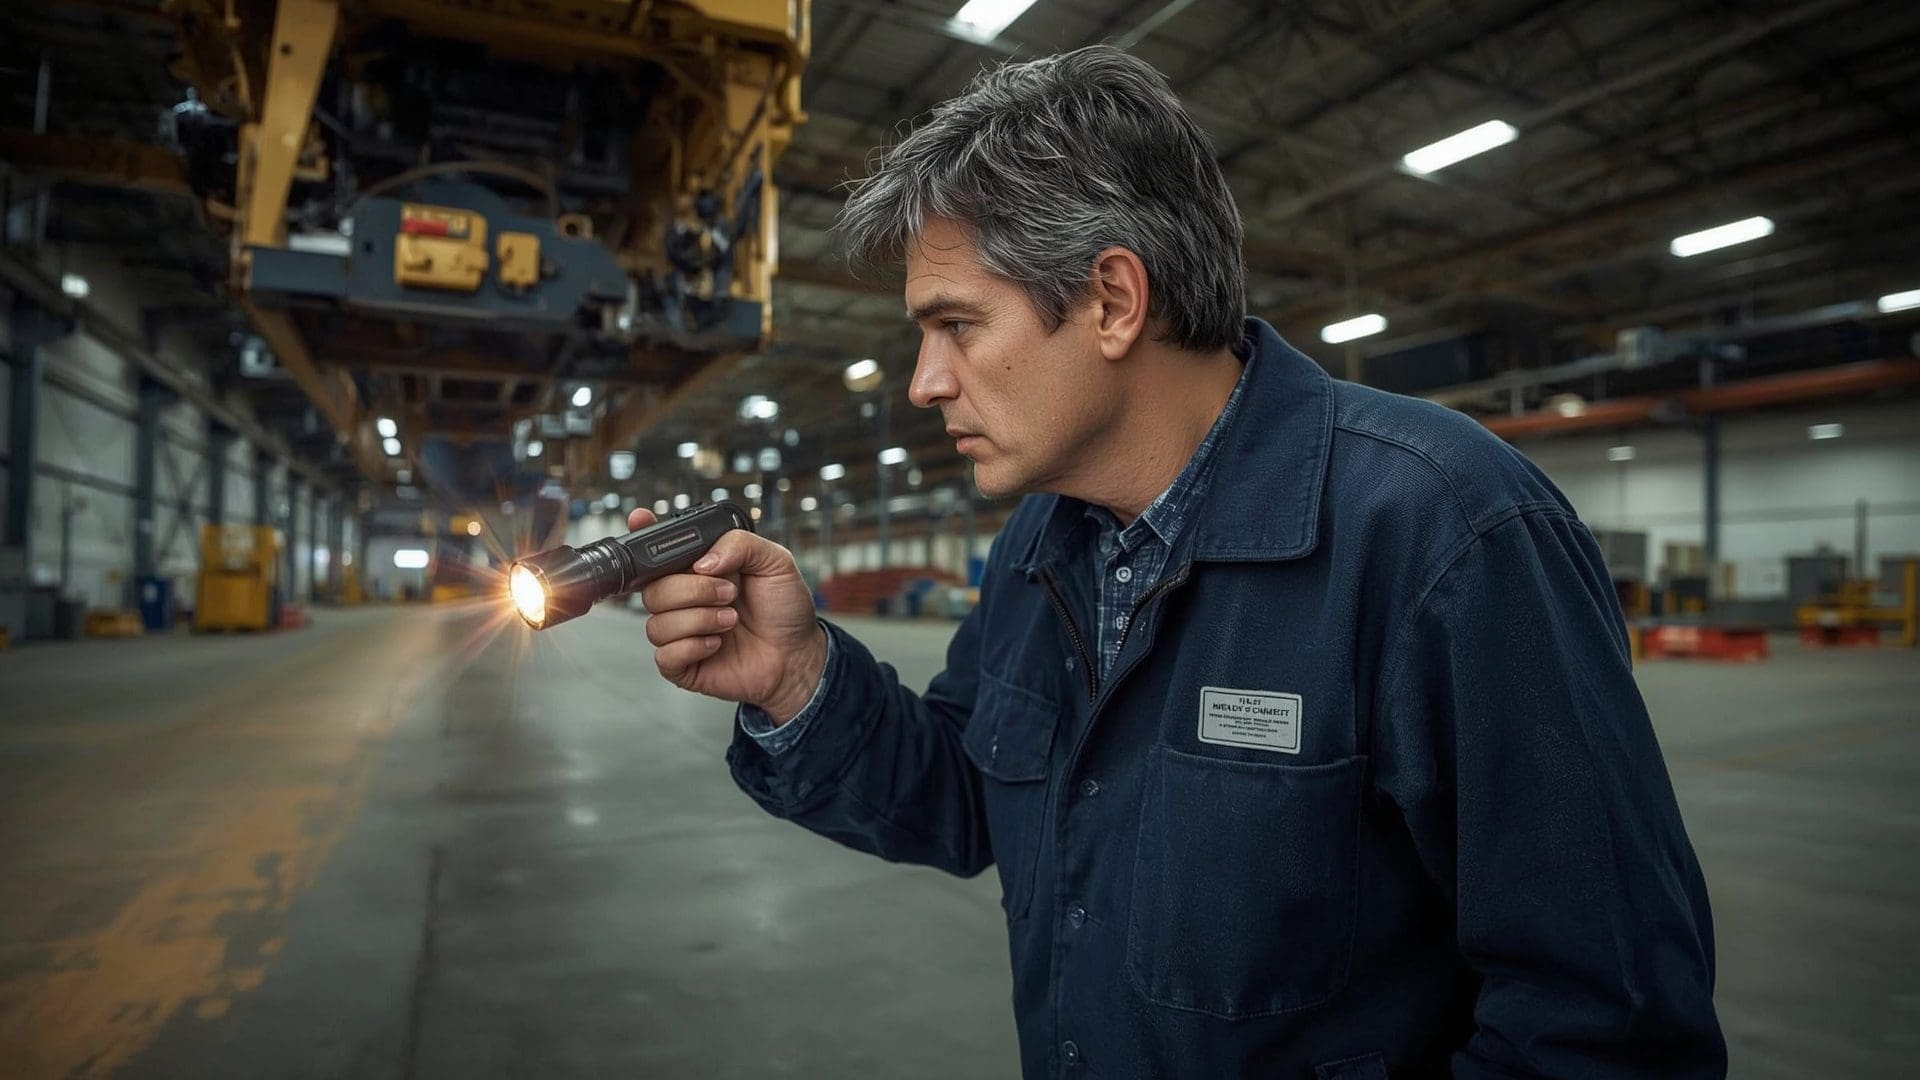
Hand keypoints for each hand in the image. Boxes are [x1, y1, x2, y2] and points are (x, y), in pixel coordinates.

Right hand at [628, 508, 826, 723]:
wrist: (798, 654)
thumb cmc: (785, 608)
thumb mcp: (775, 562)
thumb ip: (740, 544)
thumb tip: (703, 562)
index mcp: (698, 569)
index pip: (657, 551)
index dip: (641, 534)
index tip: (640, 519)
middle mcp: (683, 599)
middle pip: (652, 590)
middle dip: (693, 590)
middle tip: (729, 593)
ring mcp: (681, 633)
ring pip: (656, 624)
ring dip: (698, 620)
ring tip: (730, 620)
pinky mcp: (683, 665)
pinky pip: (664, 655)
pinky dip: (692, 647)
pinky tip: (716, 644)